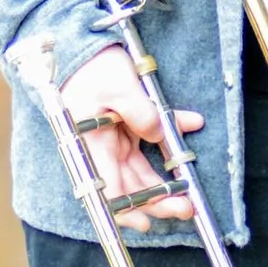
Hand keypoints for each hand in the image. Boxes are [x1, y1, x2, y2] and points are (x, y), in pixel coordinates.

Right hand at [61, 44, 203, 225]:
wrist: (78, 45)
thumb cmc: (91, 66)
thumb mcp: (118, 86)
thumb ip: (141, 112)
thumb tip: (160, 133)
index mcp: (92, 146)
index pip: (107, 190)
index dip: (126, 210)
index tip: (148, 222)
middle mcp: (101, 149)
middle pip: (128, 186)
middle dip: (156, 200)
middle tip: (184, 208)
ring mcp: (113, 139)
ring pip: (140, 171)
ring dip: (164, 182)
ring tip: (188, 191)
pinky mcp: (124, 126)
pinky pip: (148, 141)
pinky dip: (169, 137)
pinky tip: (189, 125)